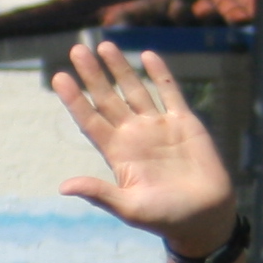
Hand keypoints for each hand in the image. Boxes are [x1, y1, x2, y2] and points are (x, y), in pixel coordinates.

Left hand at [52, 39, 237, 252]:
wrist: (204, 216)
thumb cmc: (165, 217)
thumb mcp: (128, 207)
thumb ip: (99, 194)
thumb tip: (64, 187)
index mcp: (117, 154)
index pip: (89, 120)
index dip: (74, 99)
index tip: (58, 78)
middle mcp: (133, 135)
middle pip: (107, 98)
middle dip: (92, 75)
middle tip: (76, 49)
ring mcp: (158, 126)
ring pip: (134, 90)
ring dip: (119, 68)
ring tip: (103, 45)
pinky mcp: (184, 123)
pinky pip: (169, 93)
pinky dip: (159, 74)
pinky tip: (146, 55)